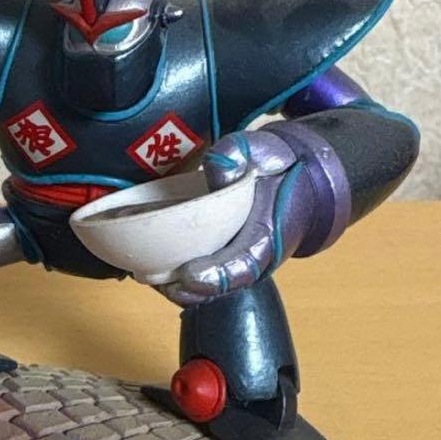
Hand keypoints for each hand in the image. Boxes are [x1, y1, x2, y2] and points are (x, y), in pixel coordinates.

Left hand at [158, 130, 309, 305]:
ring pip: (208, 288)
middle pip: (221, 287)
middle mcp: (252, 257)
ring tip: (148, 279)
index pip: (244, 265)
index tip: (190, 275)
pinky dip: (175, 279)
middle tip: (161, 283)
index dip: (217, 275)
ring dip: (178, 288)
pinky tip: (148, 270)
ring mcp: (236, 262)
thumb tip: (216, 170)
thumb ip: (237, 156)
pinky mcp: (221, 259)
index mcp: (266, 234)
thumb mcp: (260, 150)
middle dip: (190, 290)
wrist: (291, 181)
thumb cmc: (274, 168)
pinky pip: (199, 278)